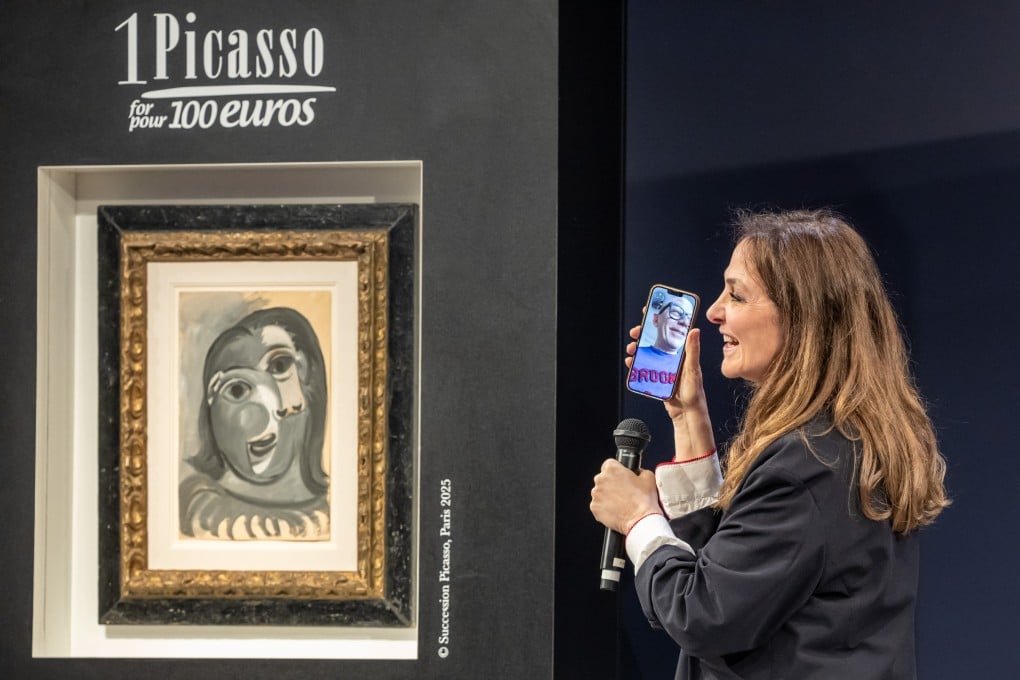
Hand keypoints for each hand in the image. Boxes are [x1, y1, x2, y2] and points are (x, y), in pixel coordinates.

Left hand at [590, 459, 659, 534]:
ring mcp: (596, 494)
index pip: (609, 464)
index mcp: (612, 469)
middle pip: (603, 478)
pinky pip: (598, 505)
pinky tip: (616, 510)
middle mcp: (601, 480)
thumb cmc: (644, 500)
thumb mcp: (648, 477)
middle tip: (623, 492)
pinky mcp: (594, 508)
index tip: (621, 477)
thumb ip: (640, 470)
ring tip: (621, 503)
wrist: (640, 521)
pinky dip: (604, 507)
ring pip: (600, 492)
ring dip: (607, 496)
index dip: (617, 470)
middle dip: (611, 484)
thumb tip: (637, 472)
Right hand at [625, 323, 714, 460]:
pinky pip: (644, 367)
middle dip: (644, 334)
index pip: (670, 330)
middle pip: (655, 340)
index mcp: (682, 352)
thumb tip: (694, 330)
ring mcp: (664, 367)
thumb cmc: (694, 393)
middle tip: (636, 332)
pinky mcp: (657, 378)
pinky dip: (636, 363)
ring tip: (632, 349)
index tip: (650, 311)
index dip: (660, 320)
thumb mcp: (693, 369)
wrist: (687, 414)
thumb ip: (692, 350)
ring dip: (638, 348)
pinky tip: (631, 362)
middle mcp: (673, 357)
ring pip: (648, 353)